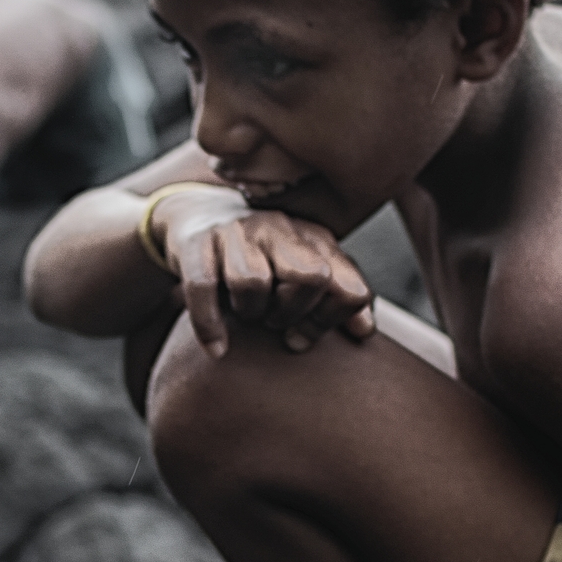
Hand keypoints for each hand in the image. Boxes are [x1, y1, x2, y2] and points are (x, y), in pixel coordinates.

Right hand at [157, 189, 377, 358]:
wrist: (200, 213)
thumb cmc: (262, 257)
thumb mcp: (306, 268)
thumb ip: (339, 297)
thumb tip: (364, 331)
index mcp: (315, 239)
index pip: (350, 287)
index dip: (331, 321)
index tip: (304, 334)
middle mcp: (280, 230)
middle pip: (312, 276)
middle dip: (294, 312)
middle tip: (275, 321)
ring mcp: (237, 234)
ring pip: (253, 281)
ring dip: (251, 312)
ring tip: (247, 315)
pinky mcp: (196, 245)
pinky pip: (203, 288)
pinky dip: (209, 325)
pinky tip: (218, 348)